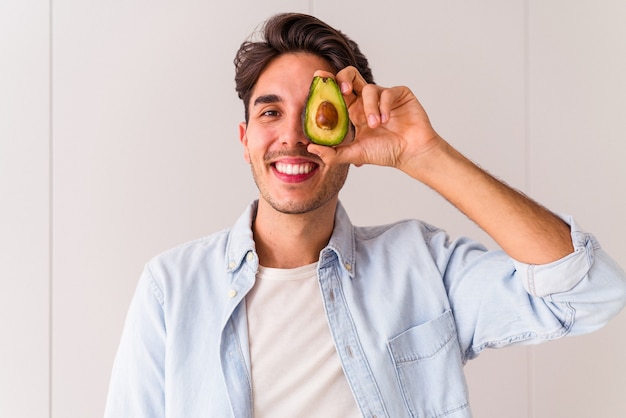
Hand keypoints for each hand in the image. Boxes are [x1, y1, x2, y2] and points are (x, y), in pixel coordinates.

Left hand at [307, 67, 441, 174]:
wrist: (411, 154)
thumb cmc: (385, 152)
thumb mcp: (354, 154)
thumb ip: (333, 153)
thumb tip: (311, 148)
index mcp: (354, 111)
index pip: (338, 92)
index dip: (328, 83)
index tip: (319, 77)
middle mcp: (366, 101)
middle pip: (351, 76)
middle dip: (344, 78)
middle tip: (344, 90)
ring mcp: (383, 96)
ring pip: (369, 89)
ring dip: (370, 108)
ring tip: (376, 125)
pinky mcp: (399, 94)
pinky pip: (387, 92)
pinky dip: (385, 106)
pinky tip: (387, 120)